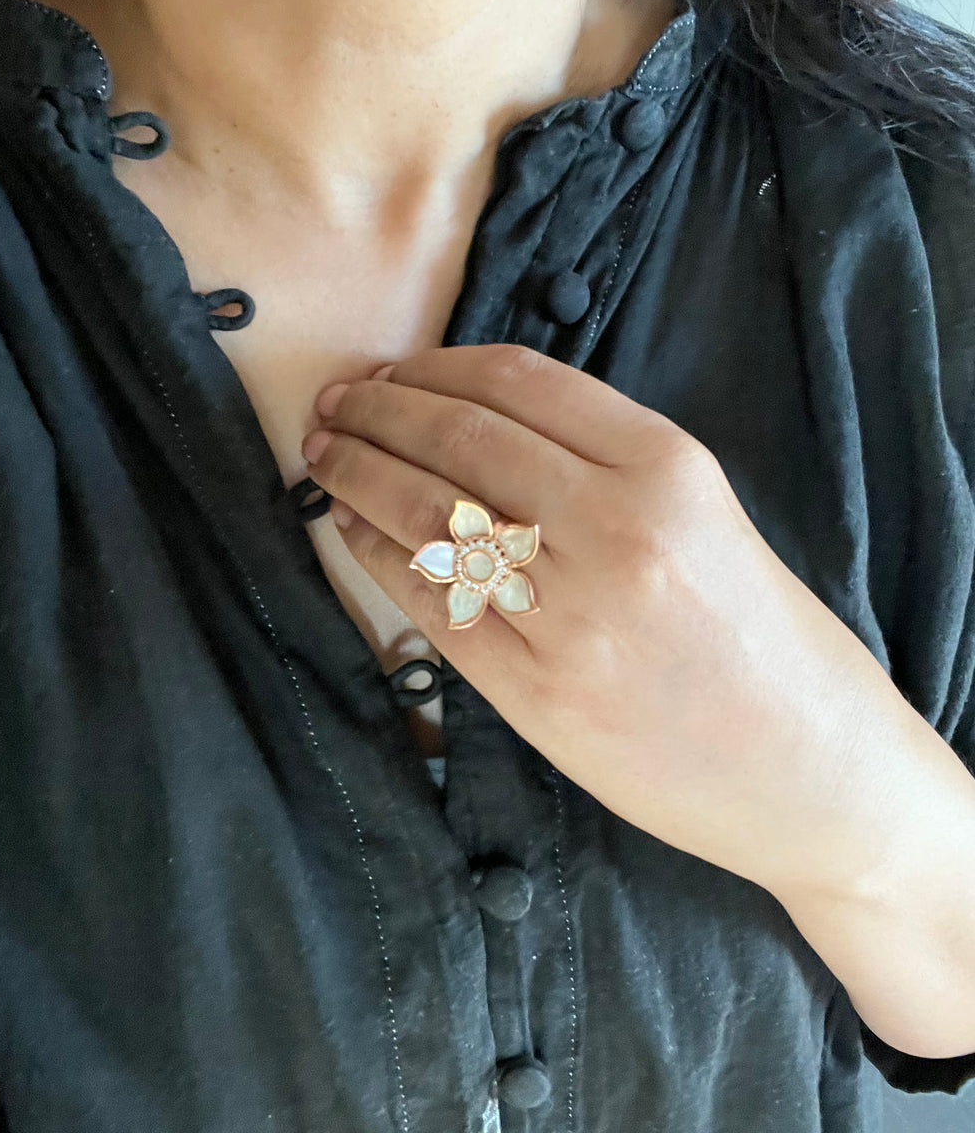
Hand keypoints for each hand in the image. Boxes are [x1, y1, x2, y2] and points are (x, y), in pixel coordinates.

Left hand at [303, 343, 898, 897]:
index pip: (516, 381)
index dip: (434, 365)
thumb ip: (603, 462)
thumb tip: (473, 419)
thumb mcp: (705, 513)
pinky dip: (375, 554)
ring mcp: (569, 613)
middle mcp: (614, 527)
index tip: (395, 369)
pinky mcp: (533, 690)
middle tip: (335, 404)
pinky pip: (429, 602)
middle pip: (459, 438)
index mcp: (667, 468)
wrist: (806, 767)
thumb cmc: (761, 636)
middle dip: (379, 410)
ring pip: (429, 514)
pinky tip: (351, 530)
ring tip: (327, 455)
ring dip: (359, 473)